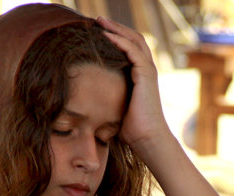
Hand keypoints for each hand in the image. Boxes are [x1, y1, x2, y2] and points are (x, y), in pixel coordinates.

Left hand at [96, 17, 171, 148]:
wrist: (147, 138)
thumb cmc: (131, 129)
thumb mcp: (115, 108)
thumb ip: (106, 99)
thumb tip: (85, 104)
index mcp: (140, 76)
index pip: (130, 48)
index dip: (116, 37)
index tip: (97, 32)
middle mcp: (146, 70)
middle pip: (133, 39)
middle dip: (116, 27)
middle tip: (98, 20)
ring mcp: (148, 71)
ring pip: (134, 40)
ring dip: (117, 29)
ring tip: (100, 22)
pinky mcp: (147, 75)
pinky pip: (133, 51)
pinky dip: (120, 40)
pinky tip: (106, 36)